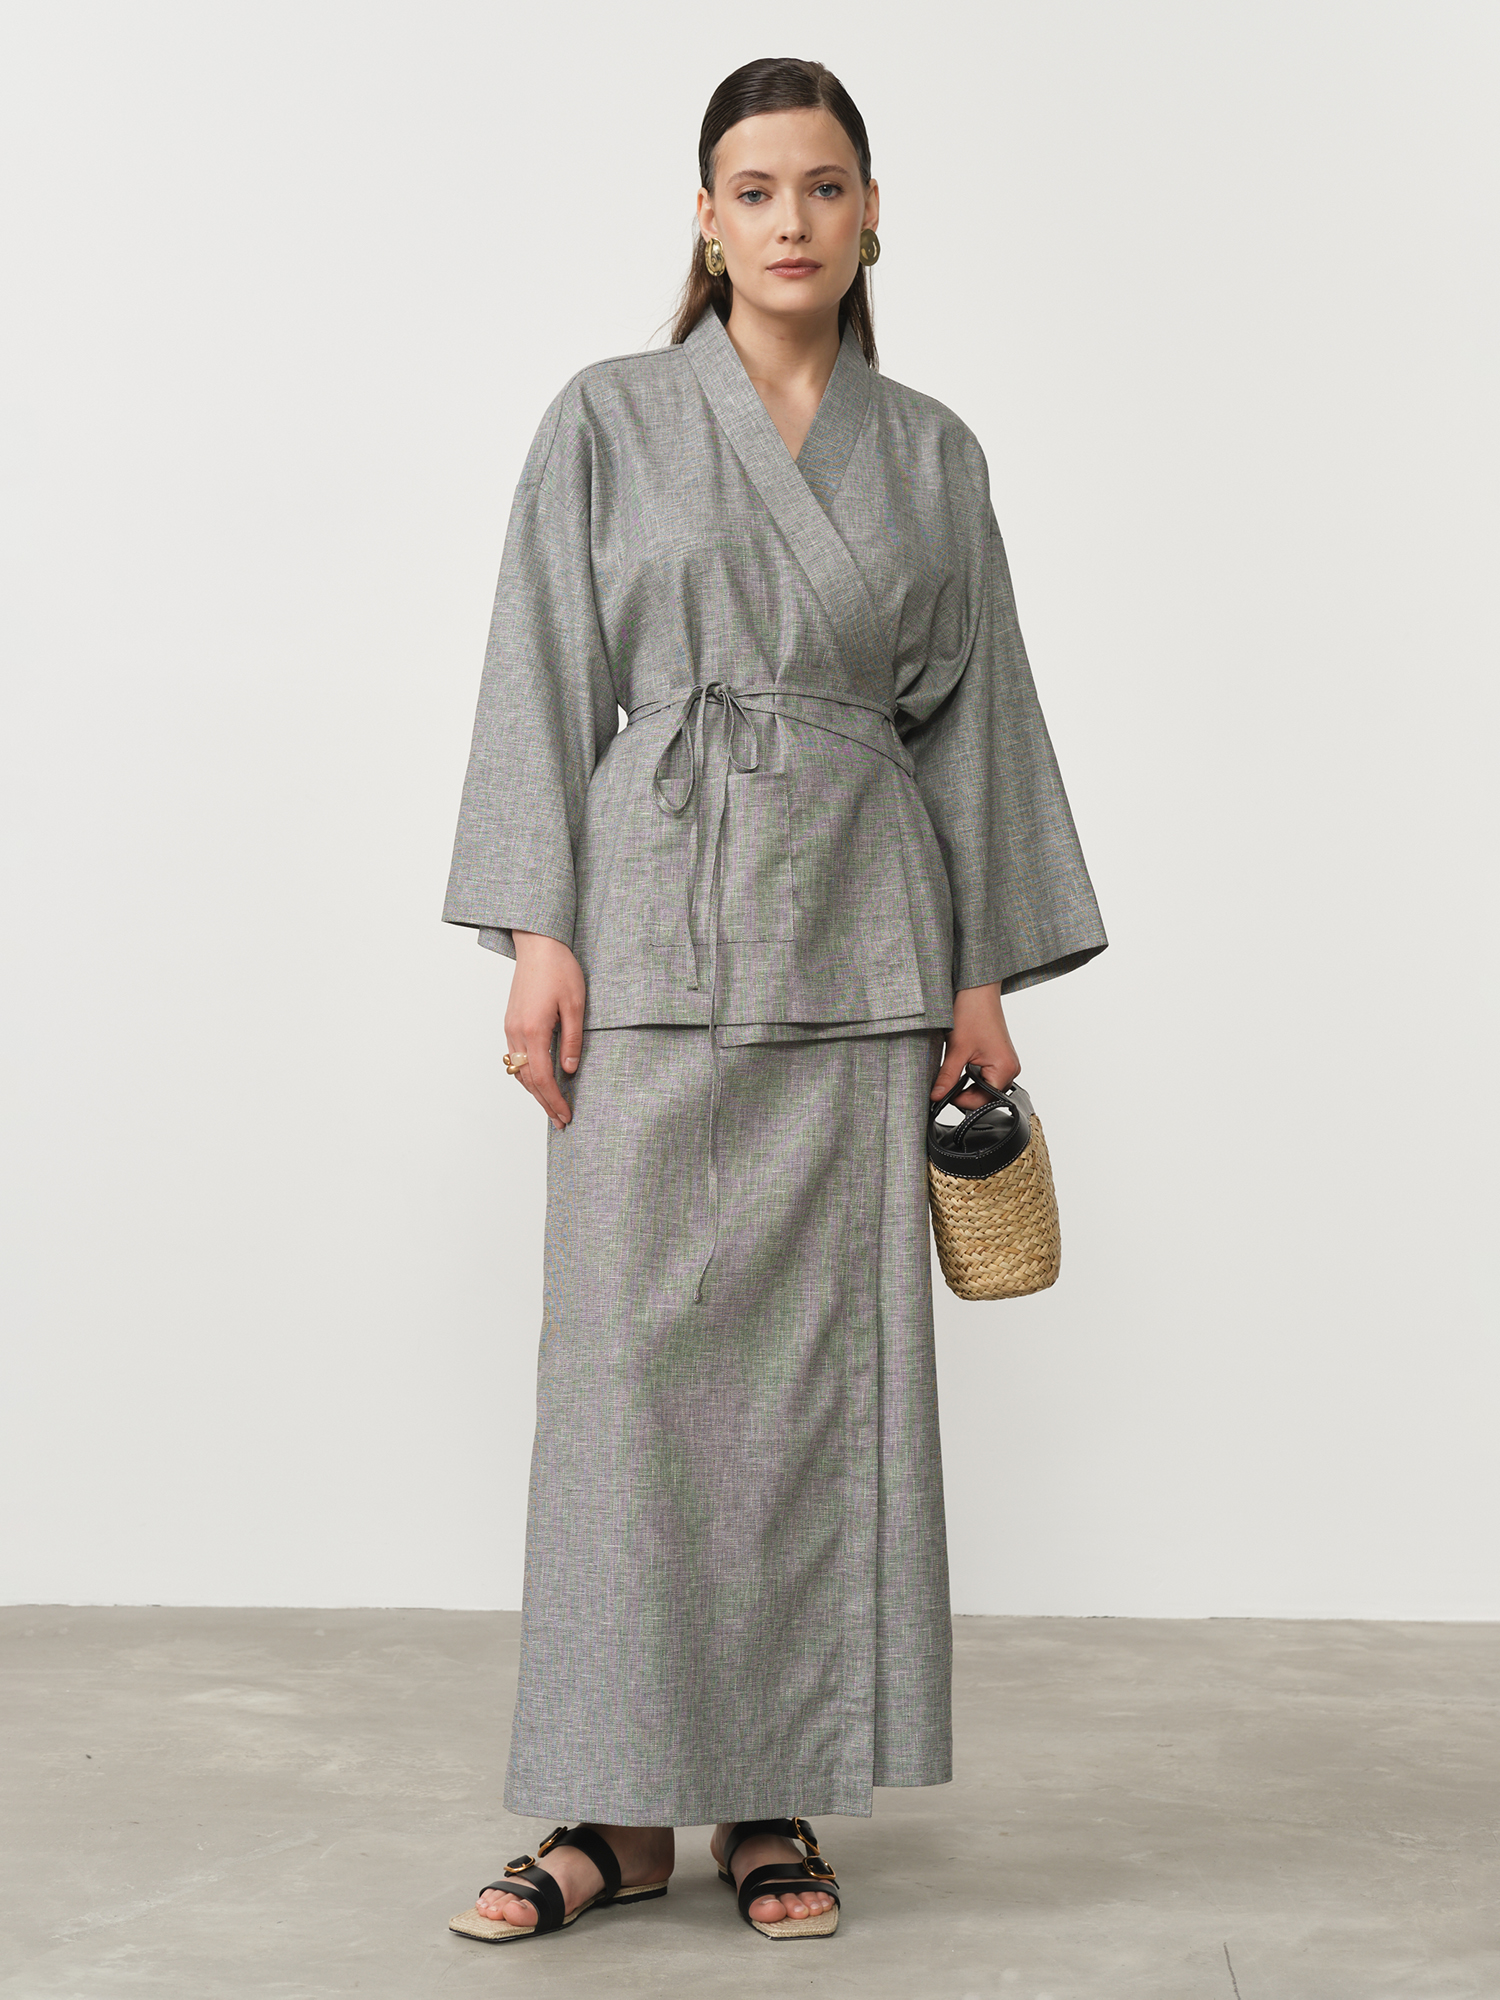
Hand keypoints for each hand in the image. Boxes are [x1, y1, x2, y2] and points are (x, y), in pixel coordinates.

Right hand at [505, 931, 585, 1128]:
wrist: (538, 946)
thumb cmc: (559, 969)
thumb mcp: (575, 1005)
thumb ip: (571, 1040)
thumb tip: (569, 1070)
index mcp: (532, 1030)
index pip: (542, 1078)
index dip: (554, 1100)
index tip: (566, 1116)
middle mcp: (516, 1033)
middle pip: (527, 1080)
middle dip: (544, 1103)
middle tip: (561, 1120)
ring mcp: (510, 1028)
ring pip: (518, 1071)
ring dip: (535, 1091)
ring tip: (552, 1106)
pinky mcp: (511, 1022)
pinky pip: (515, 1057)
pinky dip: (527, 1075)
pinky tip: (540, 1081)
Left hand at [930, 981, 1019, 1108]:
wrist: (977, 990)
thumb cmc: (973, 1012)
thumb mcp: (957, 1049)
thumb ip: (947, 1077)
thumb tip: (937, 1097)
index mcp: (1005, 1069)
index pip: (983, 1101)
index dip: (961, 1101)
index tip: (943, 1094)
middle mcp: (1011, 1068)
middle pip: (985, 1096)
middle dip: (964, 1092)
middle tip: (946, 1082)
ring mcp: (1006, 1063)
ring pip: (984, 1086)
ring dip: (968, 1083)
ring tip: (955, 1067)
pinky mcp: (999, 1057)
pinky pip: (986, 1075)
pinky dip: (972, 1074)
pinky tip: (962, 1062)